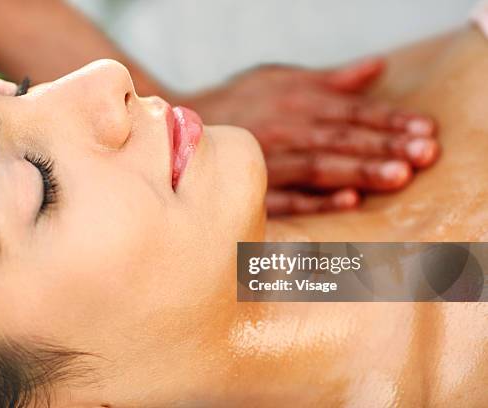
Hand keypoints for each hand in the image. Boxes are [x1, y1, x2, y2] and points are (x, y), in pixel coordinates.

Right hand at [177, 58, 438, 215]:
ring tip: (398, 176)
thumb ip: (330, 79)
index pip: (350, 111)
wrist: (183, 130)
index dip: (389, 120)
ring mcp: (268, 160)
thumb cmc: (239, 104)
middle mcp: (283, 128)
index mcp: (294, 100)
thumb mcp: (279, 79)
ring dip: (359, 171)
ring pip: (319, 166)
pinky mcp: (254, 189)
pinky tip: (347, 201)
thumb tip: (376, 67)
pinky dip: (316, 200)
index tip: (425, 130)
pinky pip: (286, 197)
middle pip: (340, 137)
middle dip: (385, 145)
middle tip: (424, 155)